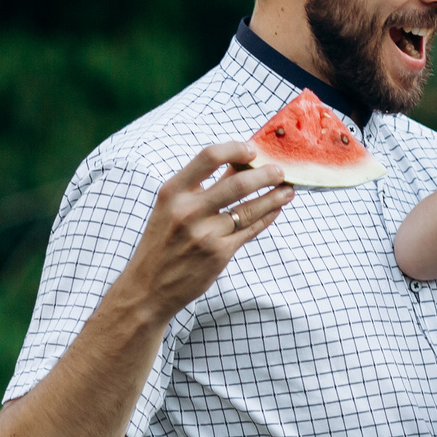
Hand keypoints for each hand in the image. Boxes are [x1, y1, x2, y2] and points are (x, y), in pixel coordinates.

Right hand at [118, 143, 291, 323]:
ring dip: (274, 197)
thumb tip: (237, 164)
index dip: (236, 149)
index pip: (208, 157)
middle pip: (238, 182)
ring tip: (288, 190)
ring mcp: (205, 233)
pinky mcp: (219, 253)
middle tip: (281, 171)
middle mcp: (187, 210)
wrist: (147, 287)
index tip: (253, 149)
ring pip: (250, 208)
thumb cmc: (162, 243)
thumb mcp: (170, 209)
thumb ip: (201, 187)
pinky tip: (276, 209)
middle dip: (266, 174)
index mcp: (172, 192)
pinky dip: (267, 217)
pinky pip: (251, 229)